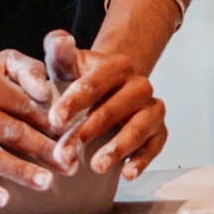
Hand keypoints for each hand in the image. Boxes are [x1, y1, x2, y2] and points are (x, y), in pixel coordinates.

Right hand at [0, 53, 67, 208]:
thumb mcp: (3, 65)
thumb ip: (28, 71)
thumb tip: (45, 92)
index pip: (17, 102)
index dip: (47, 121)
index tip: (71, 139)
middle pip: (4, 129)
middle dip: (40, 148)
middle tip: (68, 165)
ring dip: (17, 170)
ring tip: (46, 182)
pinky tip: (3, 198)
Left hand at [42, 33, 167, 181]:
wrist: (109, 91)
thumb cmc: (81, 80)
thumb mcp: (66, 64)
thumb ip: (59, 50)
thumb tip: (61, 39)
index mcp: (117, 65)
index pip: (94, 83)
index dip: (73, 102)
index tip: (54, 121)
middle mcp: (139, 85)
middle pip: (114, 108)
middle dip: (88, 131)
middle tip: (64, 153)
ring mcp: (152, 108)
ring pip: (139, 127)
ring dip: (118, 147)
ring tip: (96, 166)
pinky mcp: (159, 130)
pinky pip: (156, 145)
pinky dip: (143, 159)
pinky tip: (126, 173)